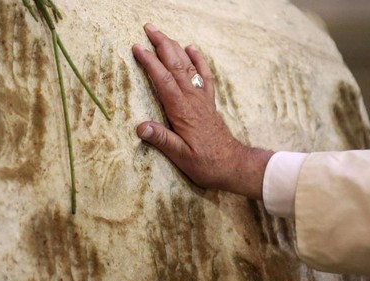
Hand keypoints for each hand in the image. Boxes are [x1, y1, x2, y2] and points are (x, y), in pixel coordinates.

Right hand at [132, 24, 272, 199]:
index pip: (162, 80)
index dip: (149, 62)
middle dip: (161, 44)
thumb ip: (162, 140)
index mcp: (182, 111)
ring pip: (188, 66)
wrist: (232, 164)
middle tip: (148, 28)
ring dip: (175, 47)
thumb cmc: (205, 162)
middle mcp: (192, 99)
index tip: (137, 47)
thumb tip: (141, 127)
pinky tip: (192, 48)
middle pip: (175, 65)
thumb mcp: (180, 156)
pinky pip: (204, 75)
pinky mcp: (208, 102)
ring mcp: (202, 98)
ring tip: (163, 34)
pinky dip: (199, 59)